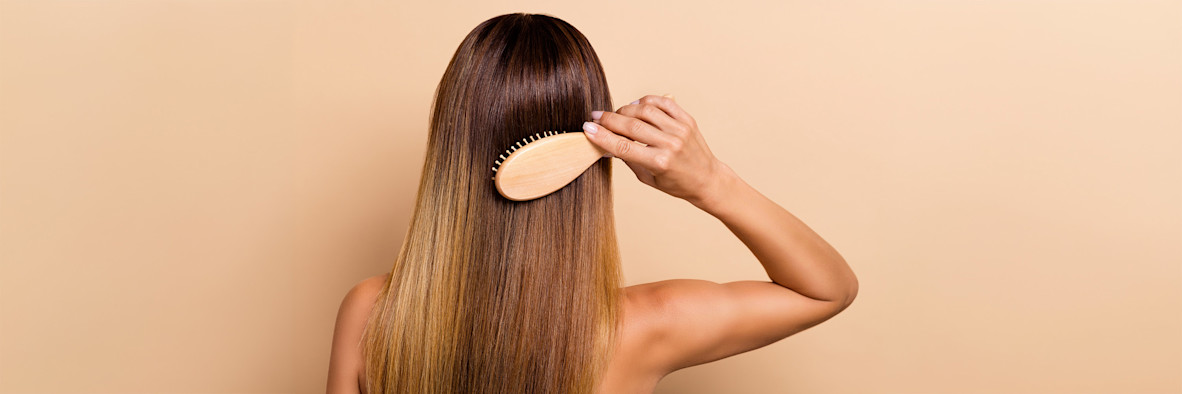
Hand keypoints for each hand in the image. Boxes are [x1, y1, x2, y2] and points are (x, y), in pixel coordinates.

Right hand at [582, 94, 731, 206]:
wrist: (707, 179)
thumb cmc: (676, 183)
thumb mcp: (648, 178)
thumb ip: (628, 159)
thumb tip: (606, 143)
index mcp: (660, 163)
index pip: (624, 146)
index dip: (602, 136)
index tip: (588, 128)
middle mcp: (671, 144)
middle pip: (632, 126)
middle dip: (609, 120)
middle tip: (596, 117)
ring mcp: (680, 130)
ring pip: (645, 110)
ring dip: (625, 110)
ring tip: (618, 115)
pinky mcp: (687, 119)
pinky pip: (662, 103)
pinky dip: (645, 101)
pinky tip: (636, 107)